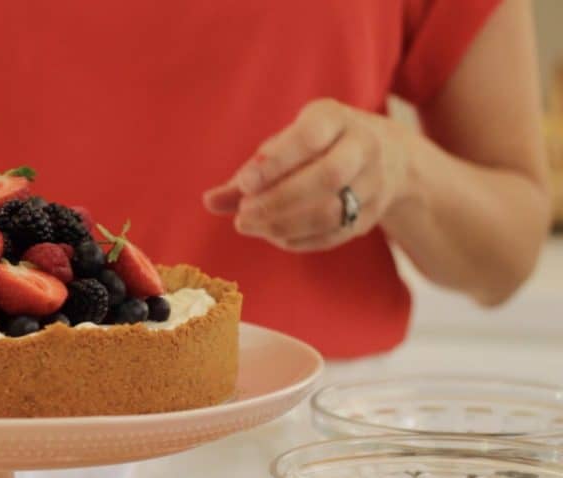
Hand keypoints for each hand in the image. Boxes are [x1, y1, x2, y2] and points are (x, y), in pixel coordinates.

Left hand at [203, 99, 413, 251]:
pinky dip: (300, 239)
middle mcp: (363, 146)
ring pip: (333, 210)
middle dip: (279, 200)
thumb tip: (209, 202)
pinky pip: (336, 233)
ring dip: (285, 224)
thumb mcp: (287, 144)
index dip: (276, 162)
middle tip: (242, 216)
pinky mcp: (372, 214)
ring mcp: (373, 183)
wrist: (388, 156)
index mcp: (335, 118)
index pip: (310, 137)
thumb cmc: (317, 147)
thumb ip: (248, 173)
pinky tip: (274, 236)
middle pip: (328, 176)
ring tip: (250, 226)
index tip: (244, 183)